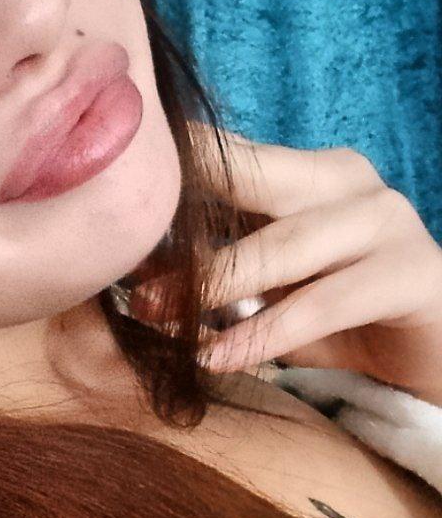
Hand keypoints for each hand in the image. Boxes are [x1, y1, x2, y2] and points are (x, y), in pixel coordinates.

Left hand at [129, 133, 441, 405]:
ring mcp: (388, 220)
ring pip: (282, 246)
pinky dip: (264, 334)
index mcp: (307, 170)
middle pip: (249, 183)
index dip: (168, 175)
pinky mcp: (416, 273)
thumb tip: (124, 263)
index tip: (107, 194)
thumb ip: (208, 262)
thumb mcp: (262, 287)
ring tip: (156, 318)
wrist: (427, 359)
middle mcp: (349, 181)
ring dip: (212, 286)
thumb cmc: (332, 318)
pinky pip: (324, 303)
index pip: (227, 158)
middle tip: (121, 268)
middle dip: (181, 227)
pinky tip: (216, 356)